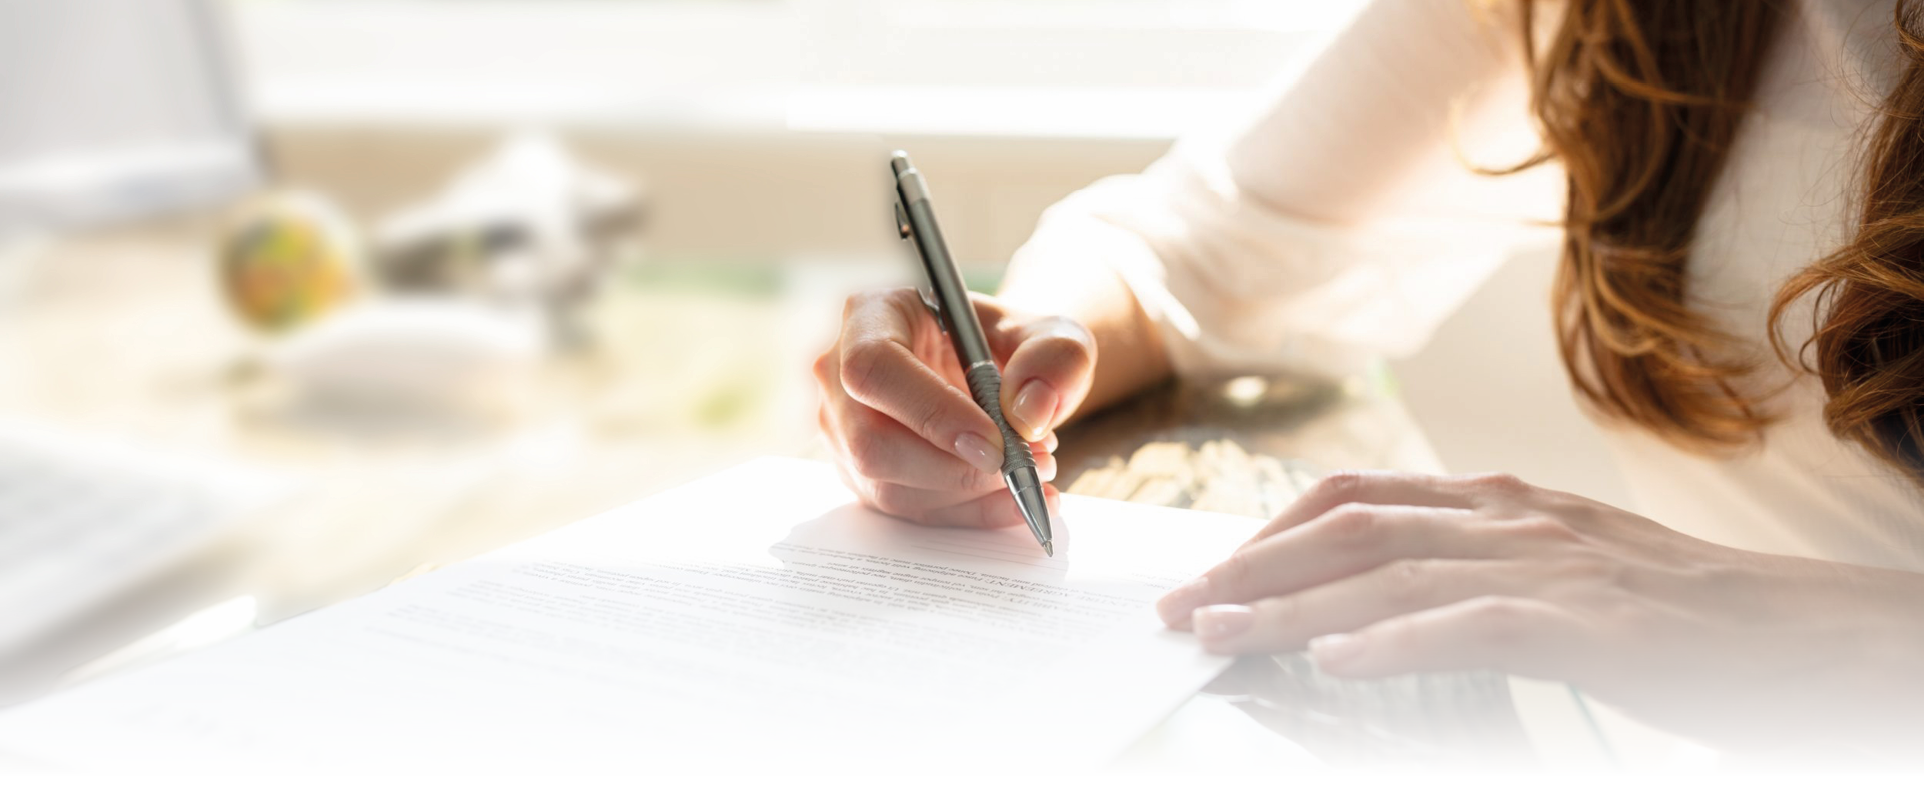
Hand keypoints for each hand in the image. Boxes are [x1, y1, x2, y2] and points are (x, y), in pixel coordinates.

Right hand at [813, 287, 1095, 527]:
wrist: (999, 373)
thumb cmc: (1011, 344)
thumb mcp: (1050, 333)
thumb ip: (1054, 358)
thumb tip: (1029, 414)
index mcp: (871, 316)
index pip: (875, 368)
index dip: (931, 412)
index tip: (994, 443)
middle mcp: (839, 374)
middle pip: (871, 442)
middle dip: (954, 469)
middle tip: (1023, 465)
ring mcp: (843, 430)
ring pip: (887, 487)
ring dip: (965, 496)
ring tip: (1029, 474)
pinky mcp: (861, 474)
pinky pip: (906, 512)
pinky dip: (965, 516)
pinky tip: (1012, 502)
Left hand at [1154, 470, 1923, 764]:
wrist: (1799, 632)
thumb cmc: (1672, 611)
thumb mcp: (1556, 566)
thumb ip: (1469, 565)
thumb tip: (1372, 596)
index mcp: (1496, 503)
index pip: (1354, 499)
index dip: (1269, 531)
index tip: (1209, 569)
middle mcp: (1509, 519)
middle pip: (1350, 532)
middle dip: (1253, 568)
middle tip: (1180, 606)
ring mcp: (1549, 567)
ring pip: (1391, 576)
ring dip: (1294, 606)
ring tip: (1222, 631)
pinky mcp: (1590, 625)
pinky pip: (1473, 627)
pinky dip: (1395, 641)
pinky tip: (1336, 658)